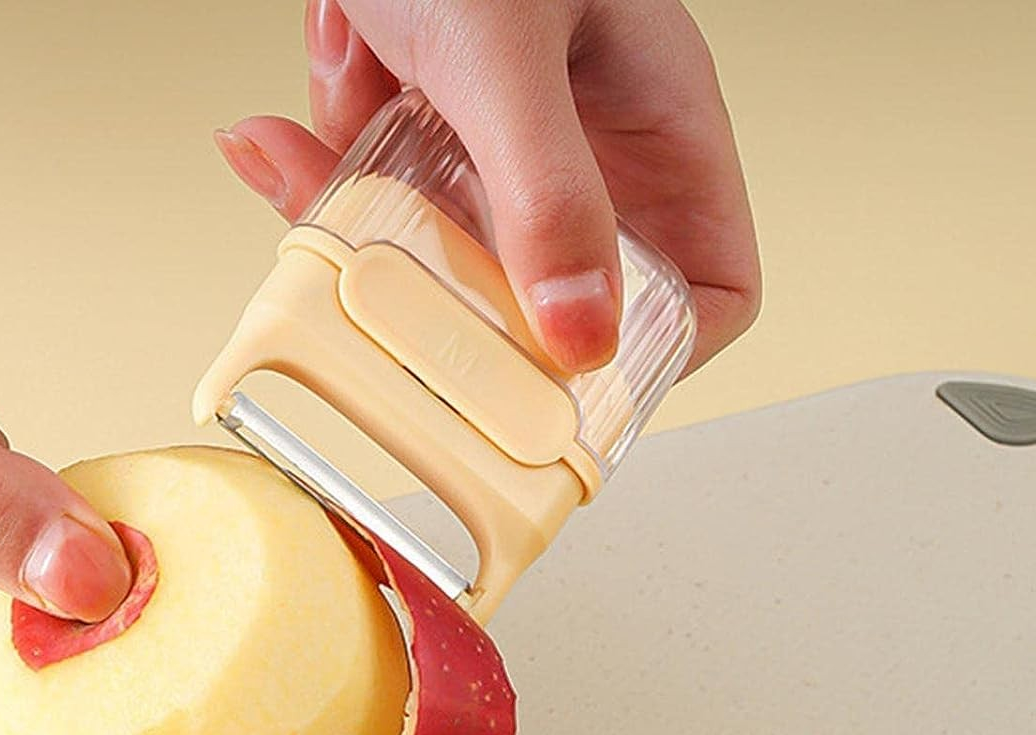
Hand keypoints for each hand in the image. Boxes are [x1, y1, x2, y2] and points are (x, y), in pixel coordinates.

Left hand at [215, 0, 759, 373]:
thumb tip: (578, 339)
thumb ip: (544, 194)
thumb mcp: (509, 57)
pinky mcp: (418, 109)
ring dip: (368, 200)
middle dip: (454, 288)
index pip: (703, 286)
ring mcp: (494, 131)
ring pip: (441, 241)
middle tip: (400, 280)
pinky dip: (332, 139)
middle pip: (542, 289)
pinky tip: (337, 46)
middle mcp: (580, 144)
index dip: (653, 355)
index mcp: (653, 129)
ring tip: (341, 112)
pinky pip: (377, 176)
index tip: (569, 388)